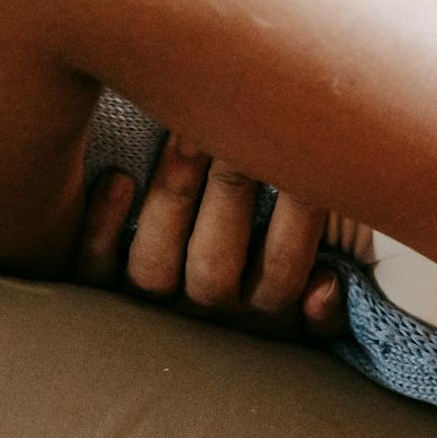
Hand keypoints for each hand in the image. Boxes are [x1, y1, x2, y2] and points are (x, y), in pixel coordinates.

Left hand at [75, 132, 348, 341]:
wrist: (199, 165)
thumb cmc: (282, 189)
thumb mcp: (330, 223)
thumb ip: (340, 254)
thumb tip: (324, 286)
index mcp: (264, 306)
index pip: (277, 288)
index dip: (290, 233)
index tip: (299, 166)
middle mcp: (206, 311)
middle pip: (213, 280)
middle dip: (228, 195)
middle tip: (234, 126)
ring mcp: (152, 299)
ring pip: (152, 274)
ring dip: (171, 199)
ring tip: (185, 132)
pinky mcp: (101, 276)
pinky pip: (96, 268)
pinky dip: (104, 227)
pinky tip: (120, 179)